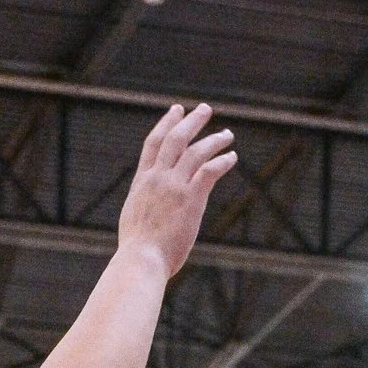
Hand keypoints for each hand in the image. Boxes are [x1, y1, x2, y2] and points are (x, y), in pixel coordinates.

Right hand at [117, 103, 234, 274]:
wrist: (141, 258)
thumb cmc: (138, 249)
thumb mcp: (135, 218)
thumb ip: (146, 205)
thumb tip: (153, 210)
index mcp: (143, 180)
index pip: (154, 143)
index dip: (166, 123)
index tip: (176, 110)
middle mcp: (157, 177)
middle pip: (175, 138)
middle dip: (191, 121)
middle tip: (205, 109)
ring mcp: (174, 186)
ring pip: (195, 151)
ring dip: (213, 140)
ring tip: (227, 134)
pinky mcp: (191, 199)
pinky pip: (209, 171)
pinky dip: (222, 161)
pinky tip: (231, 157)